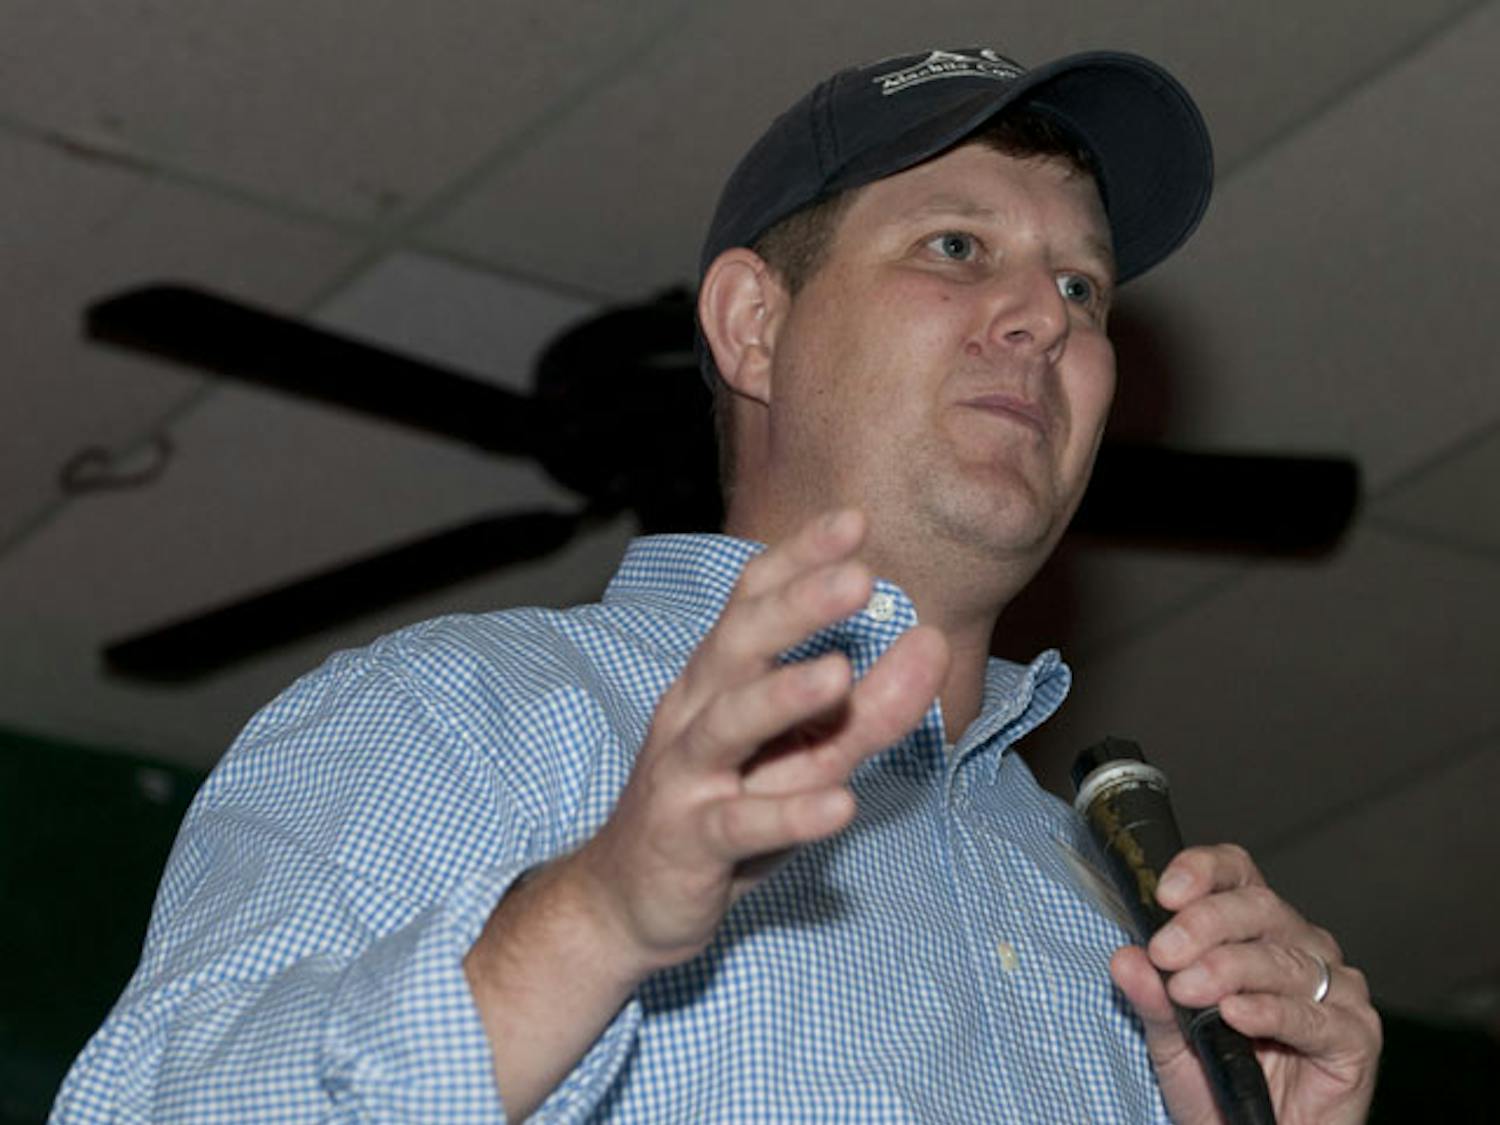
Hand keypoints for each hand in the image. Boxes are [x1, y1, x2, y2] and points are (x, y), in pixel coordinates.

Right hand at [569, 508, 948, 973]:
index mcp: (717, 680)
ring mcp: (684, 776)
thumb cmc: (723, 811)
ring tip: (838, 674)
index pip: (752, 602)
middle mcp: (694, 713)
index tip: (855, 522)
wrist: (630, 902)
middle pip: (738, 646)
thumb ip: (869, 708)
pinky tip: (838, 804)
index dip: (799, 560)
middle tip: (859, 576)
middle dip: (796, 608)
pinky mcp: (687, 841)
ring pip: (727, 726)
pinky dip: (786, 815)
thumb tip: (932, 642)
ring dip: (782, 697)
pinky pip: (736, 824)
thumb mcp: (804, 758)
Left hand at [1111, 844, 1380, 1124]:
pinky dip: (1271, 1011)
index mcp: (1255, 930)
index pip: (1236, 873)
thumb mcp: (1169, 1039)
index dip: (1204, 871)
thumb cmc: (1217, 1084)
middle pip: (1259, 907)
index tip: (1166, 892)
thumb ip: (1151, 998)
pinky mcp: (1356, 1037)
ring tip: (1187, 990)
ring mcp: (1335, 990)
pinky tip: (1236, 1014)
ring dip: (1229, 969)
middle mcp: (1301, 947)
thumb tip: (1125, 958)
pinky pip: (1314, 1016)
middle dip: (1205, 924)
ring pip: (1283, 959)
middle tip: (1165, 952)